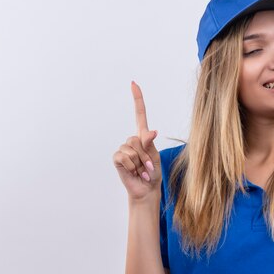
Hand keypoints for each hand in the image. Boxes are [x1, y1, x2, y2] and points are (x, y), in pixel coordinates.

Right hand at [113, 81, 161, 200]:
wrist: (146, 189)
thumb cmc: (153, 172)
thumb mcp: (155, 157)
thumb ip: (150, 144)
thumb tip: (151, 132)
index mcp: (143, 137)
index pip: (139, 114)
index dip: (137, 99)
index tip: (133, 83)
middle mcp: (132, 141)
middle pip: (137, 138)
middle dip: (145, 155)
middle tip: (148, 166)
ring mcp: (124, 149)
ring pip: (131, 149)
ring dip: (139, 163)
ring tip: (141, 170)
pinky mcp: (117, 159)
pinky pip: (123, 157)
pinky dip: (131, 166)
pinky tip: (133, 172)